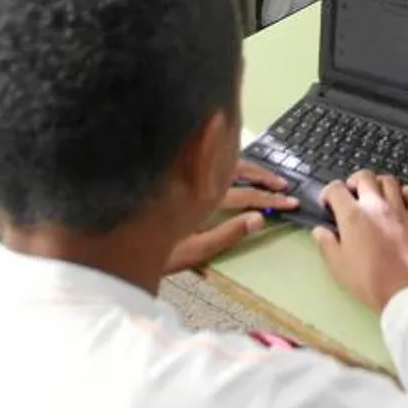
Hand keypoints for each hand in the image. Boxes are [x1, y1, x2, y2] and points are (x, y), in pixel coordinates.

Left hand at [162, 160, 296, 274]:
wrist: (117, 242)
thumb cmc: (154, 250)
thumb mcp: (193, 251)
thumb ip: (227, 235)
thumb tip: (258, 219)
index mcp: (204, 198)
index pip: (246, 196)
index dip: (270, 199)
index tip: (290, 203)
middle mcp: (197, 178)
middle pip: (240, 171)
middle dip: (265, 179)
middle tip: (285, 187)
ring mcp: (189, 171)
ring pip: (226, 159)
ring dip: (250, 166)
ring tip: (267, 175)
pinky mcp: (181, 170)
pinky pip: (210, 156)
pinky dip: (229, 158)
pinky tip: (234, 163)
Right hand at [312, 171, 407, 312]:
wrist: (402, 290)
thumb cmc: (369, 279)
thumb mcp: (337, 265)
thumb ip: (326, 243)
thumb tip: (320, 231)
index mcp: (353, 216)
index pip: (336, 188)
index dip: (328, 192)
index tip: (328, 202)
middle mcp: (376, 207)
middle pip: (364, 177)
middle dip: (353, 181)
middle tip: (351, 192)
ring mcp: (399, 211)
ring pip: (389, 181)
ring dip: (379, 183)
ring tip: (374, 194)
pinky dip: (406, 192)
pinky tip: (401, 199)